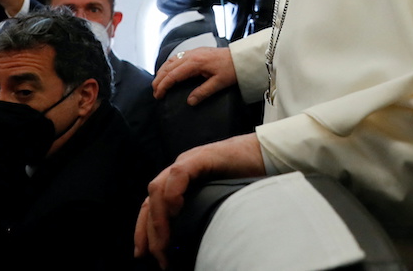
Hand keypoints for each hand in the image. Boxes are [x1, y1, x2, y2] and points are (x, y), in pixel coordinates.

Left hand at [134, 134, 263, 268]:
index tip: (144, 253)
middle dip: (148, 231)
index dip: (144, 229)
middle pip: (150, 200)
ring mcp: (189, 162)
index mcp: (181, 183)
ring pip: (158, 189)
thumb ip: (202, 215)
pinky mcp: (202, 156)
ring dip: (158, 219)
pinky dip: (173, 193)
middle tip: (157, 257)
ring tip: (165, 242)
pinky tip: (177, 210)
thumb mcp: (219, 202)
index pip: (152, 205)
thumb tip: (192, 246)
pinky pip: (179, 174)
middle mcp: (180, 171)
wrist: (268, 154)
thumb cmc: (247, 179)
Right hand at [152, 46, 236, 104]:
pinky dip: (169, 65)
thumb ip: (203, 92)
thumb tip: (190, 102)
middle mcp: (191, 55)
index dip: (163, 86)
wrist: (241, 57)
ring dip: (162, 71)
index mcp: (195, 63)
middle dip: (159, 79)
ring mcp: (193, 51)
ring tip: (158, 82)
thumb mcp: (219, 83)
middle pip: (168, 67)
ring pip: (171, 60)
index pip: (173, 75)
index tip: (158, 95)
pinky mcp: (197, 51)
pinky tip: (168, 71)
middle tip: (155, 92)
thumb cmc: (232, 69)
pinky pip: (178, 57)